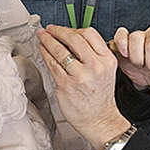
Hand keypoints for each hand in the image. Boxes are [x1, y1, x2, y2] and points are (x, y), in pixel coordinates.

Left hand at [38, 25, 129, 149]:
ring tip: (42, 37)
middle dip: (58, 31)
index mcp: (107, 60)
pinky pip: (52, 64)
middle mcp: (96, 66)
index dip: (73, 29)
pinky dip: (45, 54)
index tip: (64, 29)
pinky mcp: (66, 84)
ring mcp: (80, 76)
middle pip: (74, 38)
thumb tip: (70, 39)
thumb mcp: (105, 71)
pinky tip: (43, 50)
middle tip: (50, 29)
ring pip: (60, 50)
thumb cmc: (100, 98)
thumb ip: (92, 55)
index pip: (89, 34)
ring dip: (48, 40)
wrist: (99, 120)